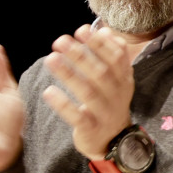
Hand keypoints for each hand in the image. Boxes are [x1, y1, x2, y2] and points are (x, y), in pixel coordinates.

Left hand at [42, 25, 134, 159]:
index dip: (99, 43)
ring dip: (69, 74)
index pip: (116, 57)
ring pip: (88, 92)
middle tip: (60, 41)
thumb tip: (104, 30)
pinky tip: (49, 91)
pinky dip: (63, 104)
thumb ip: (111, 56)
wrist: (114, 142)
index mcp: (123, 80)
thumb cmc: (109, 103)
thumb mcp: (116, 80)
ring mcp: (105, 113)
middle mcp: (117, 95)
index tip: (80, 30)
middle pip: (100, 72)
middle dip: (80, 55)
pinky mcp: (91, 129)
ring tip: (50, 59)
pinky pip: (78, 116)